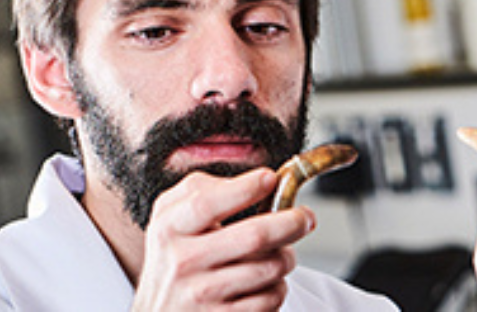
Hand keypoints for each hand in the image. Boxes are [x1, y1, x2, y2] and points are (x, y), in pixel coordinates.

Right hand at [132, 167, 315, 310]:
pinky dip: (278, 286)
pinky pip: (271, 298)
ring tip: (280, 251)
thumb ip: (204, 190)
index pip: (206, 203)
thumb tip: (260, 180)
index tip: (271, 178)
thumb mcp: (174, 216)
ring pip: (271, 267)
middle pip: (254, 236)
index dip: (245, 188)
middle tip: (306, 216)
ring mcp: (201, 296)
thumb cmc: (176, 255)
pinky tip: (265, 282)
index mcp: (170, 228)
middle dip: (291, 222)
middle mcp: (182, 263)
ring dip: (286, 256)